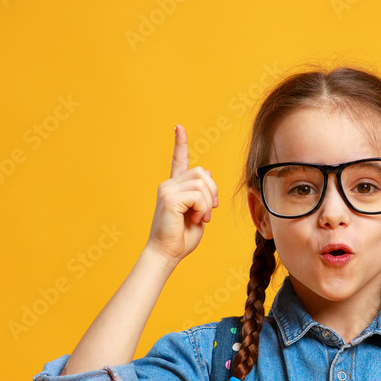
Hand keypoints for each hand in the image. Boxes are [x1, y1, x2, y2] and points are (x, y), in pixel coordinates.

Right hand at [145, 124, 219, 264]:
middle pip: (203, 173)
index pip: (178, 160)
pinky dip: (203, 210)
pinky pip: (198, 196)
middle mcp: (169, 185)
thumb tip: (209, 178)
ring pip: (203, 183)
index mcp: (174, 187)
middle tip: (207, 213)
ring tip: (199, 218)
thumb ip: (202, 195)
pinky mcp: (170, 198)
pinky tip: (195, 220)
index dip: (180, 143)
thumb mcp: (198, 213)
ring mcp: (168, 190)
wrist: (167, 254)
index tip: (179, 127)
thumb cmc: (181, 238)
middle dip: (213, 192)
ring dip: (208, 204)